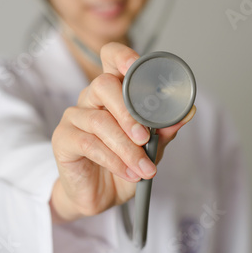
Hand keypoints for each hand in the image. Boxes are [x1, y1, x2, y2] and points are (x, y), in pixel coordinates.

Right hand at [50, 43, 195, 222]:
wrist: (101, 196)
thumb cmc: (124, 164)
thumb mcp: (151, 147)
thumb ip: (165, 128)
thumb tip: (188, 111)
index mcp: (113, 92)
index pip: (111, 58)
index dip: (122, 56)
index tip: (136, 65)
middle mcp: (91, 99)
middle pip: (103, 84)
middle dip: (128, 112)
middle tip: (145, 138)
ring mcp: (75, 117)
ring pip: (99, 120)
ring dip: (126, 147)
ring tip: (144, 168)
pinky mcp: (63, 139)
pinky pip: (88, 143)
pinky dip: (113, 160)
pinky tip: (128, 172)